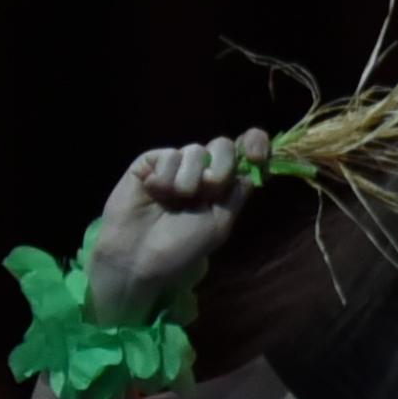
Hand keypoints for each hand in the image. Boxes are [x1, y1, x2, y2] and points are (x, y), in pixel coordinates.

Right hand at [85, 136, 269, 314]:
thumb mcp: (220, 222)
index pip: (245, 151)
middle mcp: (202, 171)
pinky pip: (169, 155)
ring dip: (190, 179)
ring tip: (175, 200)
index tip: (257, 157)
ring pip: (196, 151)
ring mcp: (176, 165)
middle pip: (223, 146)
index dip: (256, 144)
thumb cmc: (181, 245)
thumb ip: (236, 192)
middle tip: (207, 193)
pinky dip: (165, 177)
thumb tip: (249, 166)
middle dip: (220, 168)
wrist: (140, 255)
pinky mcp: (149, 163)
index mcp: (224, 185)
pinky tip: (154, 192)